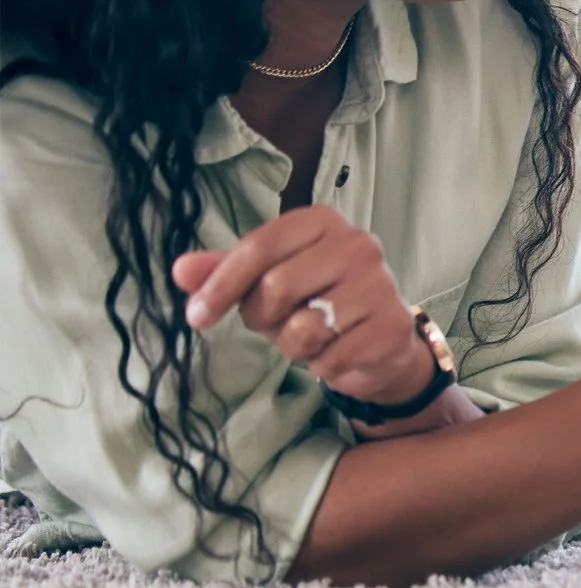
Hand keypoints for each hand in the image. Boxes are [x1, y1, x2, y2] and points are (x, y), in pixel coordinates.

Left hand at [171, 207, 432, 407]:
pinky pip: (329, 358)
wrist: (380, 339)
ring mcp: (380, 285)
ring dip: (293, 345)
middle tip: (275, 323)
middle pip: (276, 287)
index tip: (197, 316)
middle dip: (262, 317)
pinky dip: (322, 365)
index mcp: (323, 222)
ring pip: (303, 329)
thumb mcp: (268, 280)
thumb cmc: (317, 300)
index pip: (258, 247)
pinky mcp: (392, 327)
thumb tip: (181, 269)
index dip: (220, 285)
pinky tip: (338, 350)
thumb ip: (225, 271)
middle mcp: (358, 244)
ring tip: (312, 335)